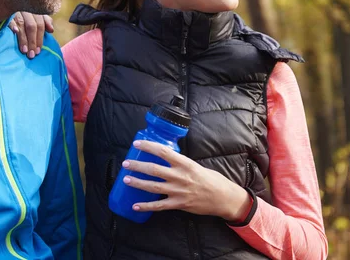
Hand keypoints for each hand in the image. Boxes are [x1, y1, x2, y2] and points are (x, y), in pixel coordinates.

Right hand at [9, 12, 54, 58]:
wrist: (5, 3)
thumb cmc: (23, 13)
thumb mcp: (35, 15)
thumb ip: (44, 21)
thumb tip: (51, 30)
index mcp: (34, 10)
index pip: (40, 24)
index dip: (40, 38)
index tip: (38, 51)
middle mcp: (26, 9)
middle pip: (32, 26)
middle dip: (32, 41)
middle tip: (32, 54)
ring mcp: (16, 9)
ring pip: (21, 24)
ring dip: (23, 38)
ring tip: (24, 50)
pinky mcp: (5, 11)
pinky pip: (9, 18)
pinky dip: (12, 25)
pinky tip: (15, 32)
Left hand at [121, 140, 251, 221]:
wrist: (223, 198)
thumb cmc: (211, 180)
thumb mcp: (196, 166)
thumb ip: (181, 163)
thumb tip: (165, 158)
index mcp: (185, 163)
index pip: (163, 151)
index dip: (148, 146)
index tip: (136, 144)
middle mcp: (180, 176)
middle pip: (154, 169)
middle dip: (137, 166)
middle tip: (126, 163)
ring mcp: (178, 191)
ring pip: (153, 186)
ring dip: (138, 183)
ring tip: (126, 179)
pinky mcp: (179, 204)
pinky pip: (159, 206)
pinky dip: (146, 206)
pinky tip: (135, 206)